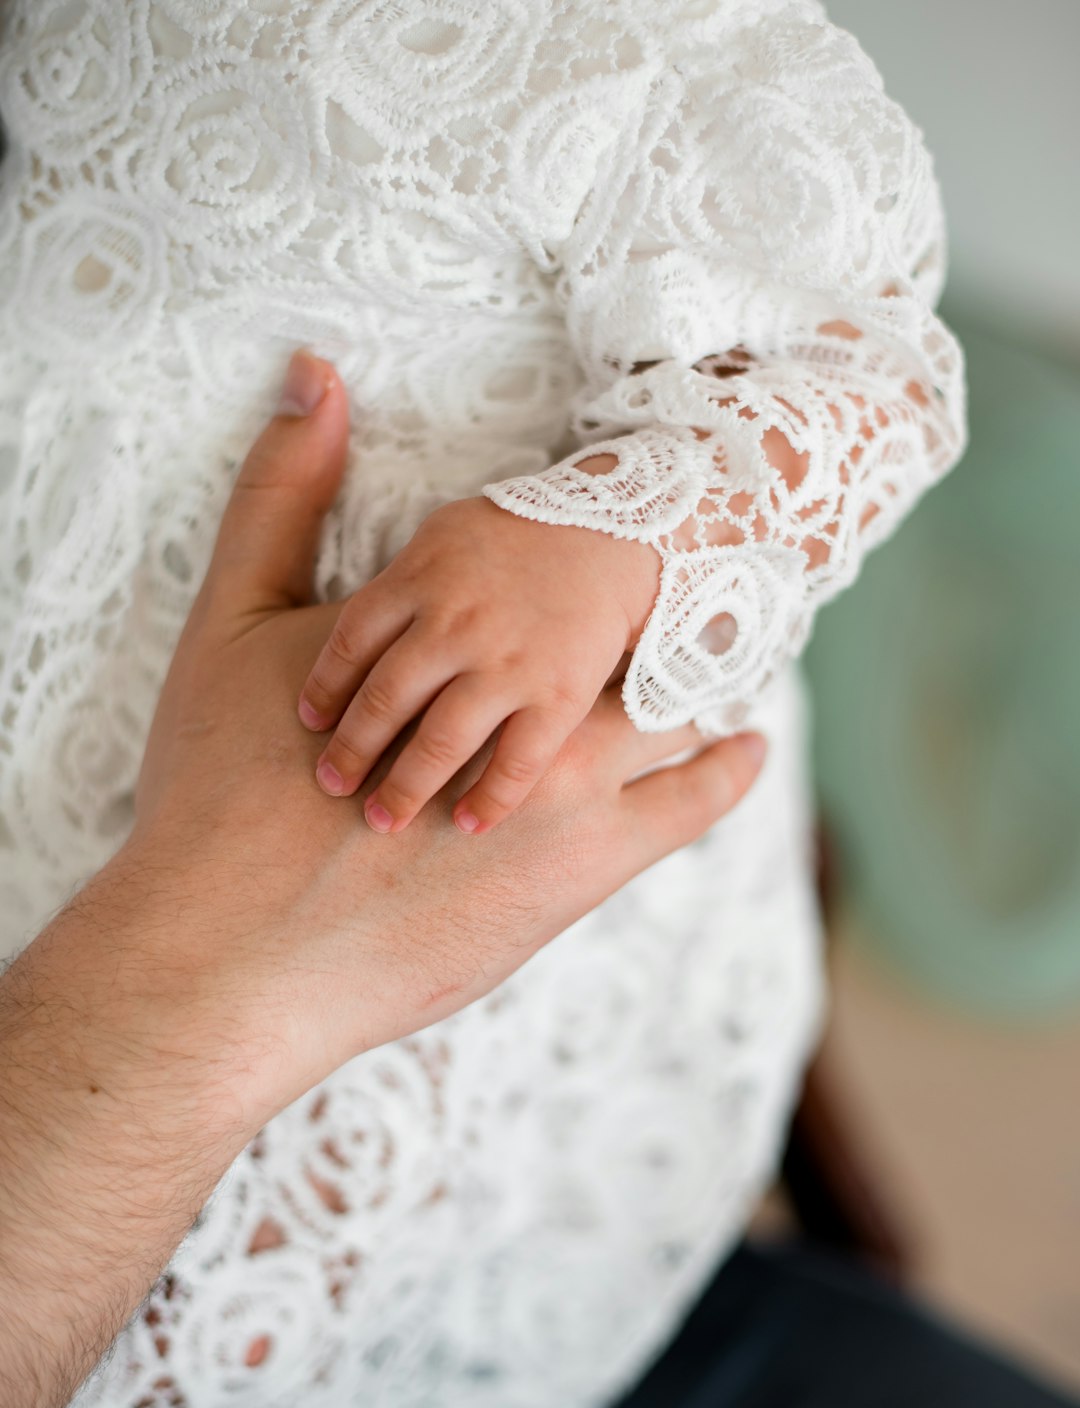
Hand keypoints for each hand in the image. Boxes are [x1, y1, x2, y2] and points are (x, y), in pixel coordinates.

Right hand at [0, 350, 765, 1407]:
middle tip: (739, 587)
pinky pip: (685, 808)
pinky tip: (747, 750)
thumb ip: (280, 495)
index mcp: (460, 643)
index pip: (568, 578)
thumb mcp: (234, 623)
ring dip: (706, 680)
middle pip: (631, 638)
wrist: (227, 946)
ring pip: (670, 715)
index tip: (660, 528)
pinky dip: (722, 771)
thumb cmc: (221, 787)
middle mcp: (526, 698)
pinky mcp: (580, 874)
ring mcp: (569, 790)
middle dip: (675, 608)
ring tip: (745, 655)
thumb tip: (312, 367)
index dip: (613, 552)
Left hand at [296, 490, 661, 834]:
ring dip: (405, 788)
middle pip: (385, 699)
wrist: (615, 530)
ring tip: (381, 821)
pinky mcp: (560, 696)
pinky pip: (517, 762)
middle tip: (332, 786)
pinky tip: (467, 825)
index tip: (311, 724)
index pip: (351, 643)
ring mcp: (508, 664)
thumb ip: (399, 588)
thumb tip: (354, 643)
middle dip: (352, 750)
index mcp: (419, 580)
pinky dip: (490, 798)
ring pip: (440, 740)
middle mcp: (455, 625)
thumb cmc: (519, 535)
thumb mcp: (442, 535)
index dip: (325, 689)